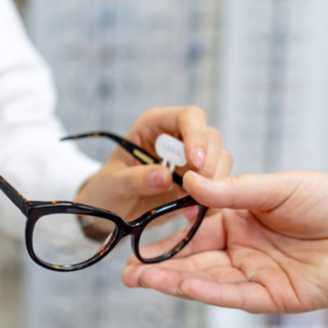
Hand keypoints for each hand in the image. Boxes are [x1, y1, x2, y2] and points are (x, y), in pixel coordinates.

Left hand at [75, 107, 230, 220]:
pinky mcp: (197, 179)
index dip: (196, 136)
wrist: (111, 208)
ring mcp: (189, 157)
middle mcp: (176, 135)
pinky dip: (212, 196)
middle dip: (207, 164)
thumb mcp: (113, 184)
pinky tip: (193, 210)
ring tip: (187, 201)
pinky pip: (218, 181)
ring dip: (211, 181)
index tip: (195, 163)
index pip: (188, 116)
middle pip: (210, 137)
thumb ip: (135, 179)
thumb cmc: (107, 188)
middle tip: (192, 190)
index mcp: (154, 125)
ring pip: (220, 158)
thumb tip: (164, 177)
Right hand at [122, 170, 327, 312]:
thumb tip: (189, 183)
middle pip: (193, 260)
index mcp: (241, 220)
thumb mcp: (277, 188)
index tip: (136, 236)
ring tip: (139, 279)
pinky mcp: (275, 298)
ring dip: (173, 281)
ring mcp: (257, 275)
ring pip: (207, 280)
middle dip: (159, 266)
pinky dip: (205, 292)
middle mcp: (244, 250)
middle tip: (126, 270)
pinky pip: (233, 296)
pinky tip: (179, 286)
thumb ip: (232, 191)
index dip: (165, 234)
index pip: (193, 228)